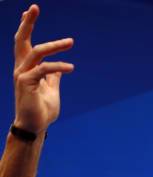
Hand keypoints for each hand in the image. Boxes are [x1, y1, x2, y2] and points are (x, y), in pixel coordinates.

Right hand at [13, 4, 73, 133]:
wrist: (35, 128)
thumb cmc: (42, 111)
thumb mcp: (51, 91)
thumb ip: (54, 78)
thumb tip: (60, 68)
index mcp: (26, 68)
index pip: (25, 44)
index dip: (26, 26)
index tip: (30, 10)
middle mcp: (21, 68)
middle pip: (22, 40)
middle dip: (27, 22)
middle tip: (34, 6)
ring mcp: (22, 75)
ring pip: (36, 52)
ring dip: (54, 45)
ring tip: (70, 42)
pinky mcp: (26, 83)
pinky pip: (44, 69)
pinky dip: (58, 66)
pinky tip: (70, 68)